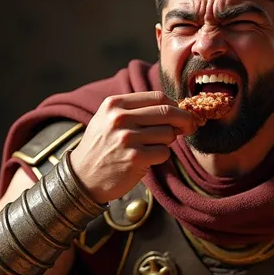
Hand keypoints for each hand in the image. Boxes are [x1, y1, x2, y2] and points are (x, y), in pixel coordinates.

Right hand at [69, 91, 198, 203]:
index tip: (182, 113)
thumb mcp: (109, 119)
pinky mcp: (135, 158)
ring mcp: (127, 139)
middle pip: (168, 112)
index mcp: (115, 104)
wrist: (82, 177)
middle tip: (191, 127)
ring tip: (153, 147)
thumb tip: (176, 107)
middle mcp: (119, 118)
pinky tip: (147, 159)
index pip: (158, 97)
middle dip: (185, 120)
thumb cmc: (102, 147)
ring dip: (168, 141)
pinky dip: (161, 156)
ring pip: (168, 134)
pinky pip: (164, 152)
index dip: (175, 105)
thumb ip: (136, 110)